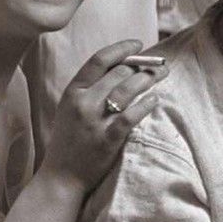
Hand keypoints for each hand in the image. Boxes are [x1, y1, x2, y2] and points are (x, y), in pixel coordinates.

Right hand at [44, 43, 163, 185]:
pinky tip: (155, 100)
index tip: (138, 45)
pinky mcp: (107, 139)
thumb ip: (89, 89)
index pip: (99, 60)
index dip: (121, 49)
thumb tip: (121, 68)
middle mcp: (83, 103)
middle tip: (159, 64)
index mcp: (72, 92)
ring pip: (127, 89)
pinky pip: (131, 115)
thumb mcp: (70, 108)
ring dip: (149, 79)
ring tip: (162, 76)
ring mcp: (95, 121)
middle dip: (143, 65)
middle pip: (118, 73)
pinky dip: (146, 104)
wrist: (61, 176)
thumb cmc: (69, 140)